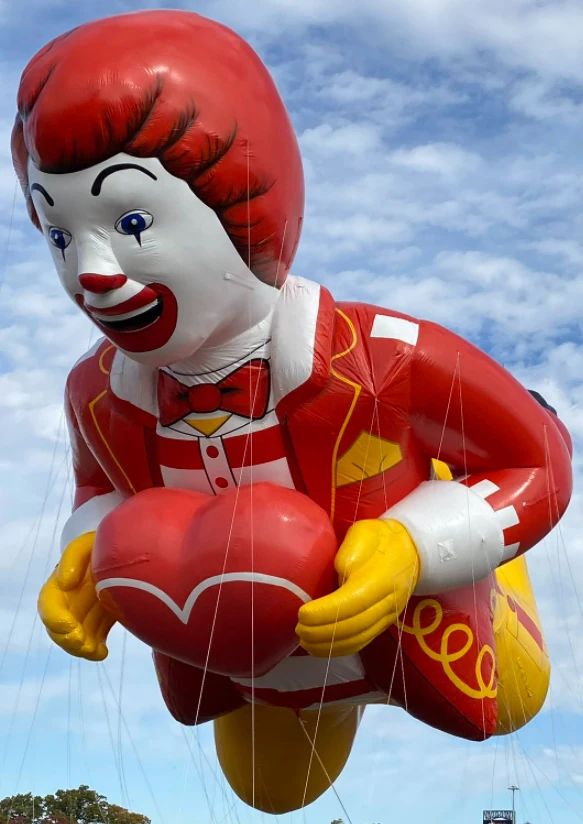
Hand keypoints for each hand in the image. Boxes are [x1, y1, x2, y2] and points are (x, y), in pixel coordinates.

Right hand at [37, 532, 115, 660]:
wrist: (120, 546)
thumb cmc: (99, 543)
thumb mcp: (85, 544)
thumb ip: (72, 560)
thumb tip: (64, 582)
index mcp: (59, 584)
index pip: (49, 605)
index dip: (55, 620)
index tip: (69, 626)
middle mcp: (68, 601)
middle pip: (59, 628)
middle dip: (68, 641)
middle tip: (82, 643)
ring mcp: (83, 611)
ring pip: (76, 637)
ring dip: (82, 648)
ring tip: (95, 651)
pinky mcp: (101, 618)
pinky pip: (94, 638)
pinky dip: (96, 649)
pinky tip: (103, 652)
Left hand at [296, 519, 418, 657]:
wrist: (412, 550)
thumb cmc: (381, 538)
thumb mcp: (365, 532)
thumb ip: (351, 551)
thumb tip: (339, 575)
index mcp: (381, 578)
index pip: (352, 602)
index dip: (326, 613)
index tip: (302, 613)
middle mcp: (387, 602)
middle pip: (354, 626)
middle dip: (323, 632)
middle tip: (298, 629)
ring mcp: (387, 616)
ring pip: (358, 639)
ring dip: (329, 646)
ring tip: (304, 641)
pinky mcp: (384, 624)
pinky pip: (362, 642)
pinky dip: (340, 649)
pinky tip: (321, 647)